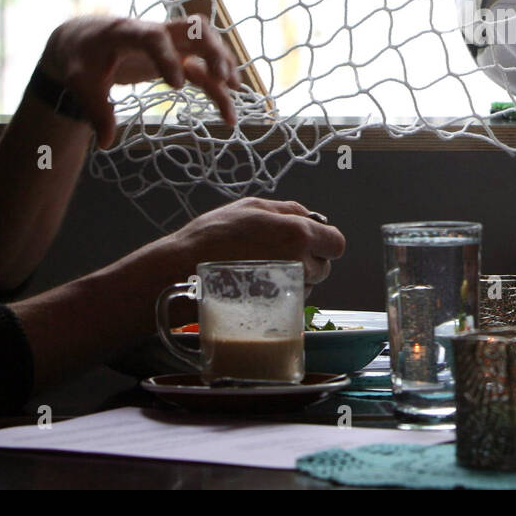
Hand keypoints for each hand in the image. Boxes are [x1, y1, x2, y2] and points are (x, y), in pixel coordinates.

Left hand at [38, 16, 243, 147]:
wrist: (84, 40)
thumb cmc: (82, 58)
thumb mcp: (81, 83)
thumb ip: (96, 109)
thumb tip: (106, 143)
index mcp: (128, 32)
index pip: (154, 36)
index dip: (168, 58)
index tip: (177, 87)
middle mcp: (157, 32)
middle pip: (195, 28)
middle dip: (213, 51)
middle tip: (222, 79)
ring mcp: (170, 45)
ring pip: (207, 46)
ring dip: (224, 65)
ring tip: (234, 92)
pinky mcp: (177, 58)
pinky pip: (204, 69)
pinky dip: (218, 87)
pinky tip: (228, 112)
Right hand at [149, 198, 345, 293]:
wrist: (179, 270)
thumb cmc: (212, 236)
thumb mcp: (251, 208)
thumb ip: (287, 211)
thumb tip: (311, 217)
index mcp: (298, 231)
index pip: (336, 242)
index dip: (325, 243)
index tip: (311, 244)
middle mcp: (299, 260)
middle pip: (324, 266)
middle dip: (309, 263)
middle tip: (280, 258)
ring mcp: (286, 286)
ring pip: (308, 285)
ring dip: (295, 280)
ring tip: (263, 272)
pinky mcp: (273, 307)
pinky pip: (291, 301)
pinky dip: (281, 296)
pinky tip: (258, 287)